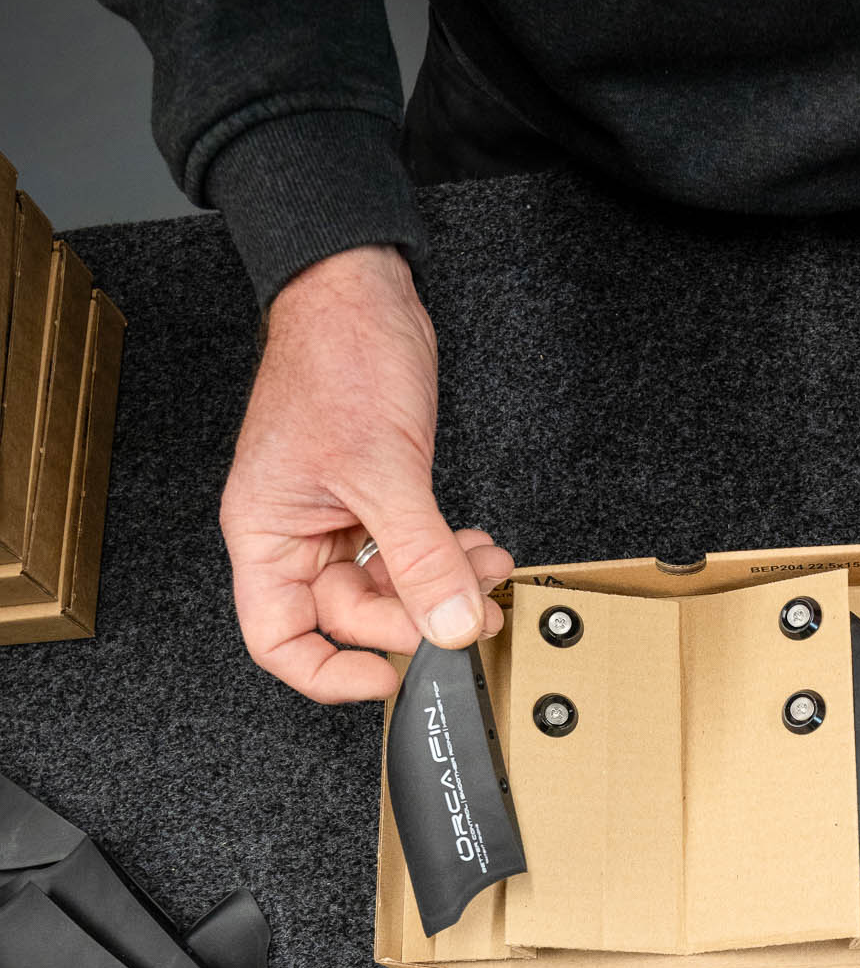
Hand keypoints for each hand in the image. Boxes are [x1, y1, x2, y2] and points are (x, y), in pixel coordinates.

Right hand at [220, 245, 510, 702]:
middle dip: (414, 616)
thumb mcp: (382, 467)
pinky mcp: (377, 497)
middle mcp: (295, 533)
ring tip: (485, 569)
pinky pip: (410, 551)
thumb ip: (418, 554)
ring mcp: (337, 517)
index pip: (278, 639)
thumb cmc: (336, 356)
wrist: (359, 289)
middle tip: (467, 610)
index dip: (327, 673)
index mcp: (265, 532)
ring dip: (441, 585)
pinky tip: (476, 547)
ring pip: (389, 585)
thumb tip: (449, 623)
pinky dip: (446, 556)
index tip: (385, 678)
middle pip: (349, 617)